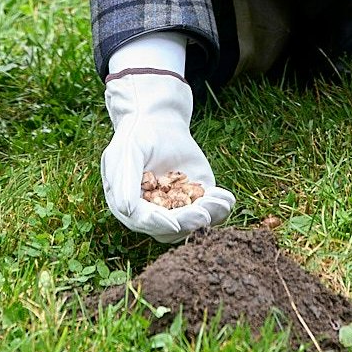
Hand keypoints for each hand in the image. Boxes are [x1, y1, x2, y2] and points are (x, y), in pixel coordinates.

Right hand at [100, 70, 234, 241]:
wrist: (158, 123)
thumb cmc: (137, 136)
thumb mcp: (127, 153)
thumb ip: (125, 181)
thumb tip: (126, 210)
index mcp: (130, 206)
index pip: (143, 220)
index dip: (158, 223)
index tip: (175, 223)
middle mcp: (153, 213)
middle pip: (171, 228)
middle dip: (188, 221)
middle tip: (203, 214)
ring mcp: (177, 207)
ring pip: (193, 223)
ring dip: (208, 216)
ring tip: (220, 202)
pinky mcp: (196, 199)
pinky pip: (210, 211)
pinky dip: (219, 208)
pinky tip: (226, 198)